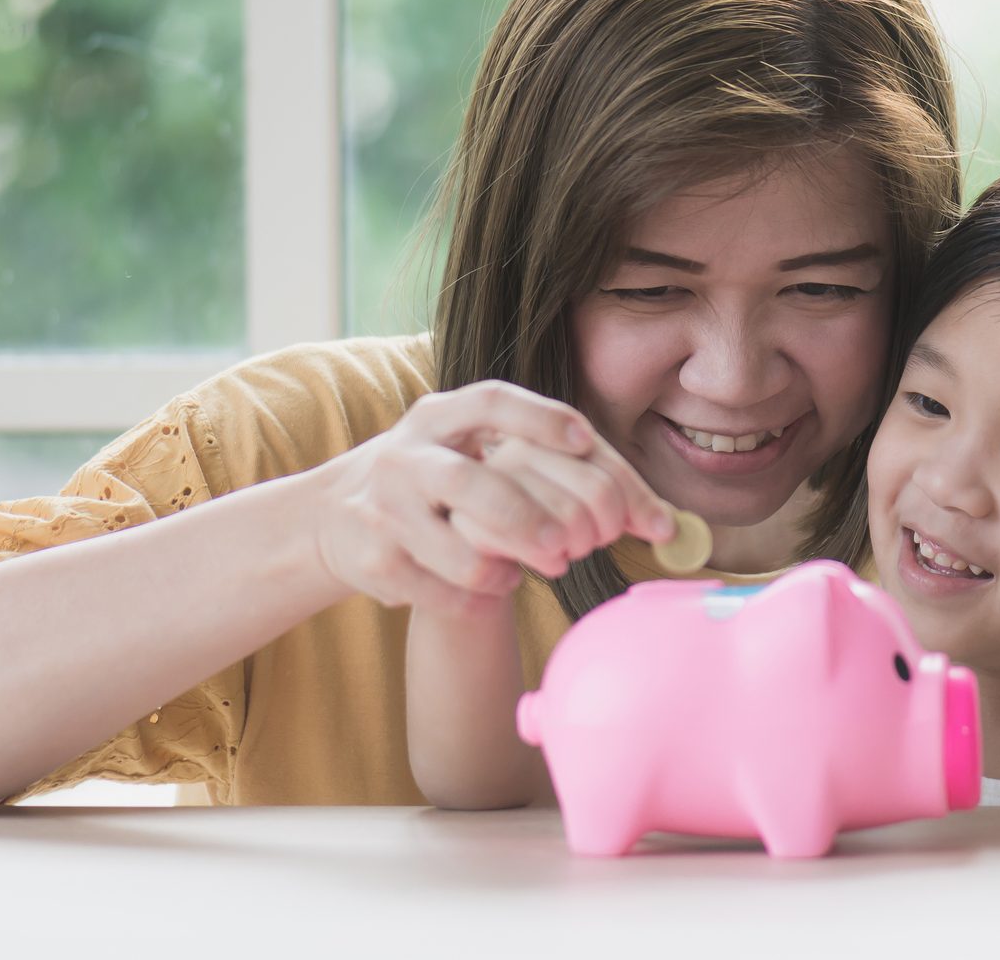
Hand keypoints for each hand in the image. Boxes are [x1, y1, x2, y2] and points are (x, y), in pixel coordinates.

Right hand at [305, 380, 673, 614]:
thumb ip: (561, 472)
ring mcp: (385, 509)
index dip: (542, 420)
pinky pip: (445, 592)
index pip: (494, 402)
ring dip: (508, 570)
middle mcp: (408, 454)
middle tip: (572, 548)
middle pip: (478, 485)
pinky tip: (487, 586)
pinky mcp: (375, 561)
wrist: (334, 517)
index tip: (586, 441)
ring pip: (463, 554)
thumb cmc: (440, 482)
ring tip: (524, 569)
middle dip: (532, 522)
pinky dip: (478, 597)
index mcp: (441, 416)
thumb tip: (666, 524)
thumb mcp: (478, 454)